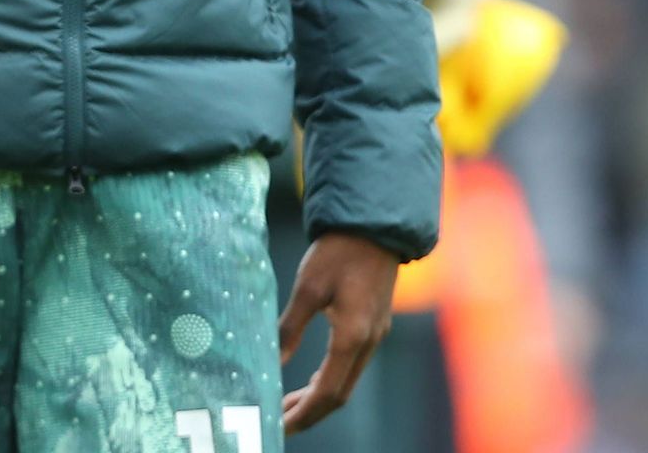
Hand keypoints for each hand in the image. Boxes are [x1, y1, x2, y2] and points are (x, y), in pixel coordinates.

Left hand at [278, 232, 398, 435]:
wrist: (375, 222)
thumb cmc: (339, 250)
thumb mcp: (309, 287)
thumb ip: (290, 328)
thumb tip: (270, 362)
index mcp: (353, 336)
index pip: (327, 393)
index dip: (302, 414)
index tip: (278, 425)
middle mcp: (369, 341)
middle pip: (340, 393)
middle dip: (309, 412)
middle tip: (279, 421)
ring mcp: (376, 333)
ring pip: (348, 380)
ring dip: (320, 396)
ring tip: (290, 404)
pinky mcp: (376, 322)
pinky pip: (353, 364)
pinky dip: (332, 377)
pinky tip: (314, 376)